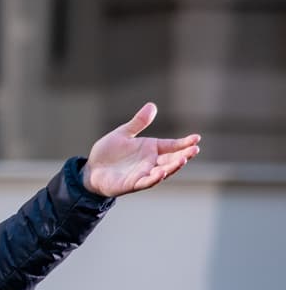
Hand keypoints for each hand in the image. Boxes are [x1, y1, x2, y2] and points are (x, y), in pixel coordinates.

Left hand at [82, 103, 199, 197]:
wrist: (91, 169)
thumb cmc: (108, 153)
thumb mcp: (123, 134)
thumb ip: (138, 122)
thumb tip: (152, 105)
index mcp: (151, 149)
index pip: (172, 146)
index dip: (184, 143)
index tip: (197, 138)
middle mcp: (151, 162)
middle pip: (172, 159)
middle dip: (184, 155)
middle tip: (194, 150)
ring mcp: (143, 174)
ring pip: (163, 171)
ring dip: (173, 167)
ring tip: (183, 160)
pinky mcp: (132, 184)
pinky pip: (146, 182)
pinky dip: (154, 178)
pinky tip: (161, 172)